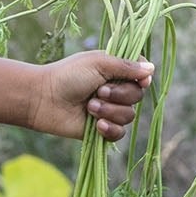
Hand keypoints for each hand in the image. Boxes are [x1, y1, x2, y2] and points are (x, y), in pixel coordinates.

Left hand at [30, 51, 151, 141]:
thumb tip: (152, 70)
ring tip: (89, 107)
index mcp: (116, 71)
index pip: (143, 75)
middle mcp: (115, 90)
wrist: (43, 99)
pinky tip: (96, 125)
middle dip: (119, 96)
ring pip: (129, 116)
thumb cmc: (67, 76)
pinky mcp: (100, 129)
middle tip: (97, 92)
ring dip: (109, 111)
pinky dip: (110, 129)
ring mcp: (108, 110)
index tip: (139, 81)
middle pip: (138, 97)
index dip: (143, 80)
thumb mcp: (98, 63)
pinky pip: (119, 133)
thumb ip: (126, 66)